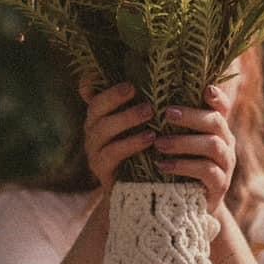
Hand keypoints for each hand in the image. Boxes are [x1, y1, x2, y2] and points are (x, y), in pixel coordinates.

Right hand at [78, 76, 156, 193]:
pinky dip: (130, 144)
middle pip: (95, 107)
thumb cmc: (148, 152)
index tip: (108, 69)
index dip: (92, 81)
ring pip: (102, 129)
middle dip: (114, 96)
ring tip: (149, 113)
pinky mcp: (101, 169)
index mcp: (101, 115)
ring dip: (126, 118)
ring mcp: (94, 150)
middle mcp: (93, 130)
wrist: (141, 194)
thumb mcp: (148, 126)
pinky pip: (111, 153)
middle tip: (135, 89)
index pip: (90, 93)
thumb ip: (150, 106)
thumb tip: (173, 78)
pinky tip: (149, 139)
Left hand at [152, 81, 237, 215]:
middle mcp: (226, 143)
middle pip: (216, 122)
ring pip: (212, 145)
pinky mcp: (220, 185)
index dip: (217, 97)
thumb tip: (150, 99)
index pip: (222, 107)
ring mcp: (226, 164)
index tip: (205, 89)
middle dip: (191, 116)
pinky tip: (163, 166)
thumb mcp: (178, 144)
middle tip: (167, 113)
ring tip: (159, 144)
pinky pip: (206, 171)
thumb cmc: (178, 168)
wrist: (188, 207)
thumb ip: (173, 125)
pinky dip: (183, 166)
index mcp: (217, 129)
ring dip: (184, 142)